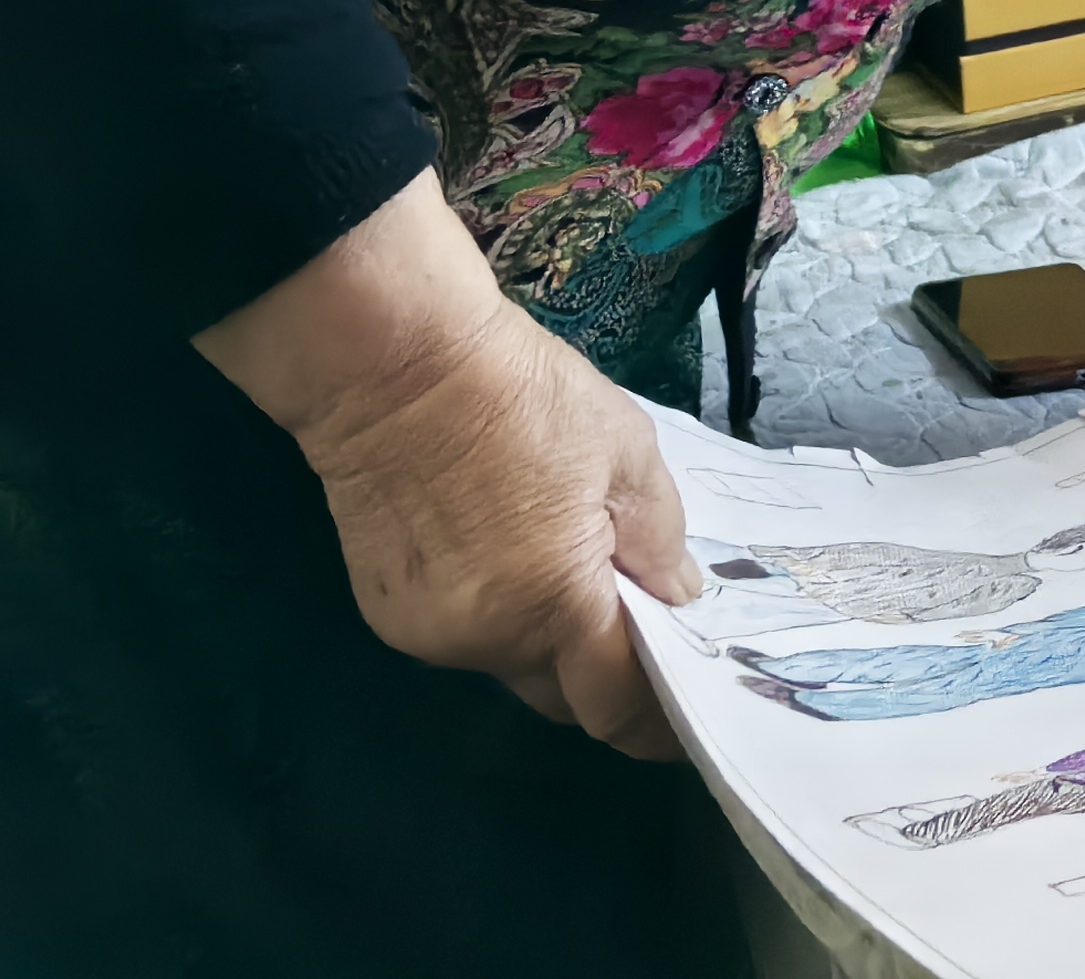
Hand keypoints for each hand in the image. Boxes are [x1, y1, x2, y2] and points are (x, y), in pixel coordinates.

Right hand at [196, 172, 696, 761]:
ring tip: (579, 577)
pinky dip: (502, 618)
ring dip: (551, 643)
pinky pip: (467, 639)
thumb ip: (657, 538)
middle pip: (563, 695)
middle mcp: (488, 638)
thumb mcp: (625, 450)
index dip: (656, 722)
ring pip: (513, 668)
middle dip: (607, 682)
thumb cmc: (524, 397)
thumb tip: (677, 599)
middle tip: (646, 639)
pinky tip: (512, 558)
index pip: (614, 703)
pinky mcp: (388, 615)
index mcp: (555, 600)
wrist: (393, 367)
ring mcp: (429, 633)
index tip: (692, 719)